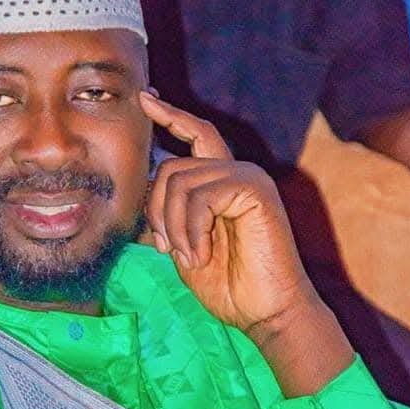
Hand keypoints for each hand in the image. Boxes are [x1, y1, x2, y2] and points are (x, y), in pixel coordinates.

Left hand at [139, 93, 354, 395]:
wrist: (266, 311)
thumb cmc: (229, 285)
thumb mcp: (184, 246)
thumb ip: (169, 215)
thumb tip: (143, 191)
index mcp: (221, 182)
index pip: (195, 134)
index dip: (169, 114)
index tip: (145, 97)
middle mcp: (236, 171)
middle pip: (171, 167)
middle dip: (157, 210)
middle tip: (166, 248)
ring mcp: (248, 177)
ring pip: (180, 182)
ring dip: (175, 227)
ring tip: (190, 257)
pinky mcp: (254, 190)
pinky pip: (200, 197)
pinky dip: (191, 231)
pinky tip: (201, 255)